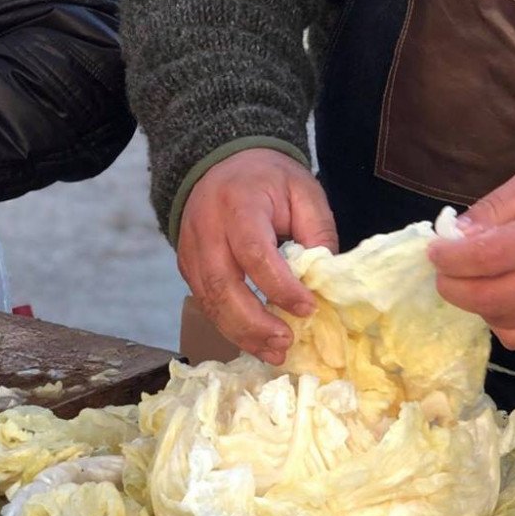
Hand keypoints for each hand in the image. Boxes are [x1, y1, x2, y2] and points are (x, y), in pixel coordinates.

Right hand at [177, 148, 337, 365]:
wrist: (221, 163)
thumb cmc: (269, 179)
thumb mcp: (303, 191)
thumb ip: (317, 233)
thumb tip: (327, 283)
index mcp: (239, 203)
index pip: (254, 252)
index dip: (280, 286)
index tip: (308, 308)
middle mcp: (207, 229)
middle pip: (224, 286)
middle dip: (256, 323)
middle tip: (287, 342)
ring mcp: (191, 251)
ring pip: (210, 303)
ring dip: (242, 334)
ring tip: (275, 352)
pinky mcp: (187, 268)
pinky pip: (206, 304)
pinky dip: (231, 328)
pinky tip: (257, 341)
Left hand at [428, 164, 514, 350]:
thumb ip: (491, 210)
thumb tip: (453, 237)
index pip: (487, 257)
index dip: (451, 258)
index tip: (435, 251)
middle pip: (490, 297)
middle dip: (454, 287)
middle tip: (445, 272)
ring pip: (503, 321)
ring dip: (475, 305)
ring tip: (473, 282)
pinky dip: (500, 323)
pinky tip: (498, 301)